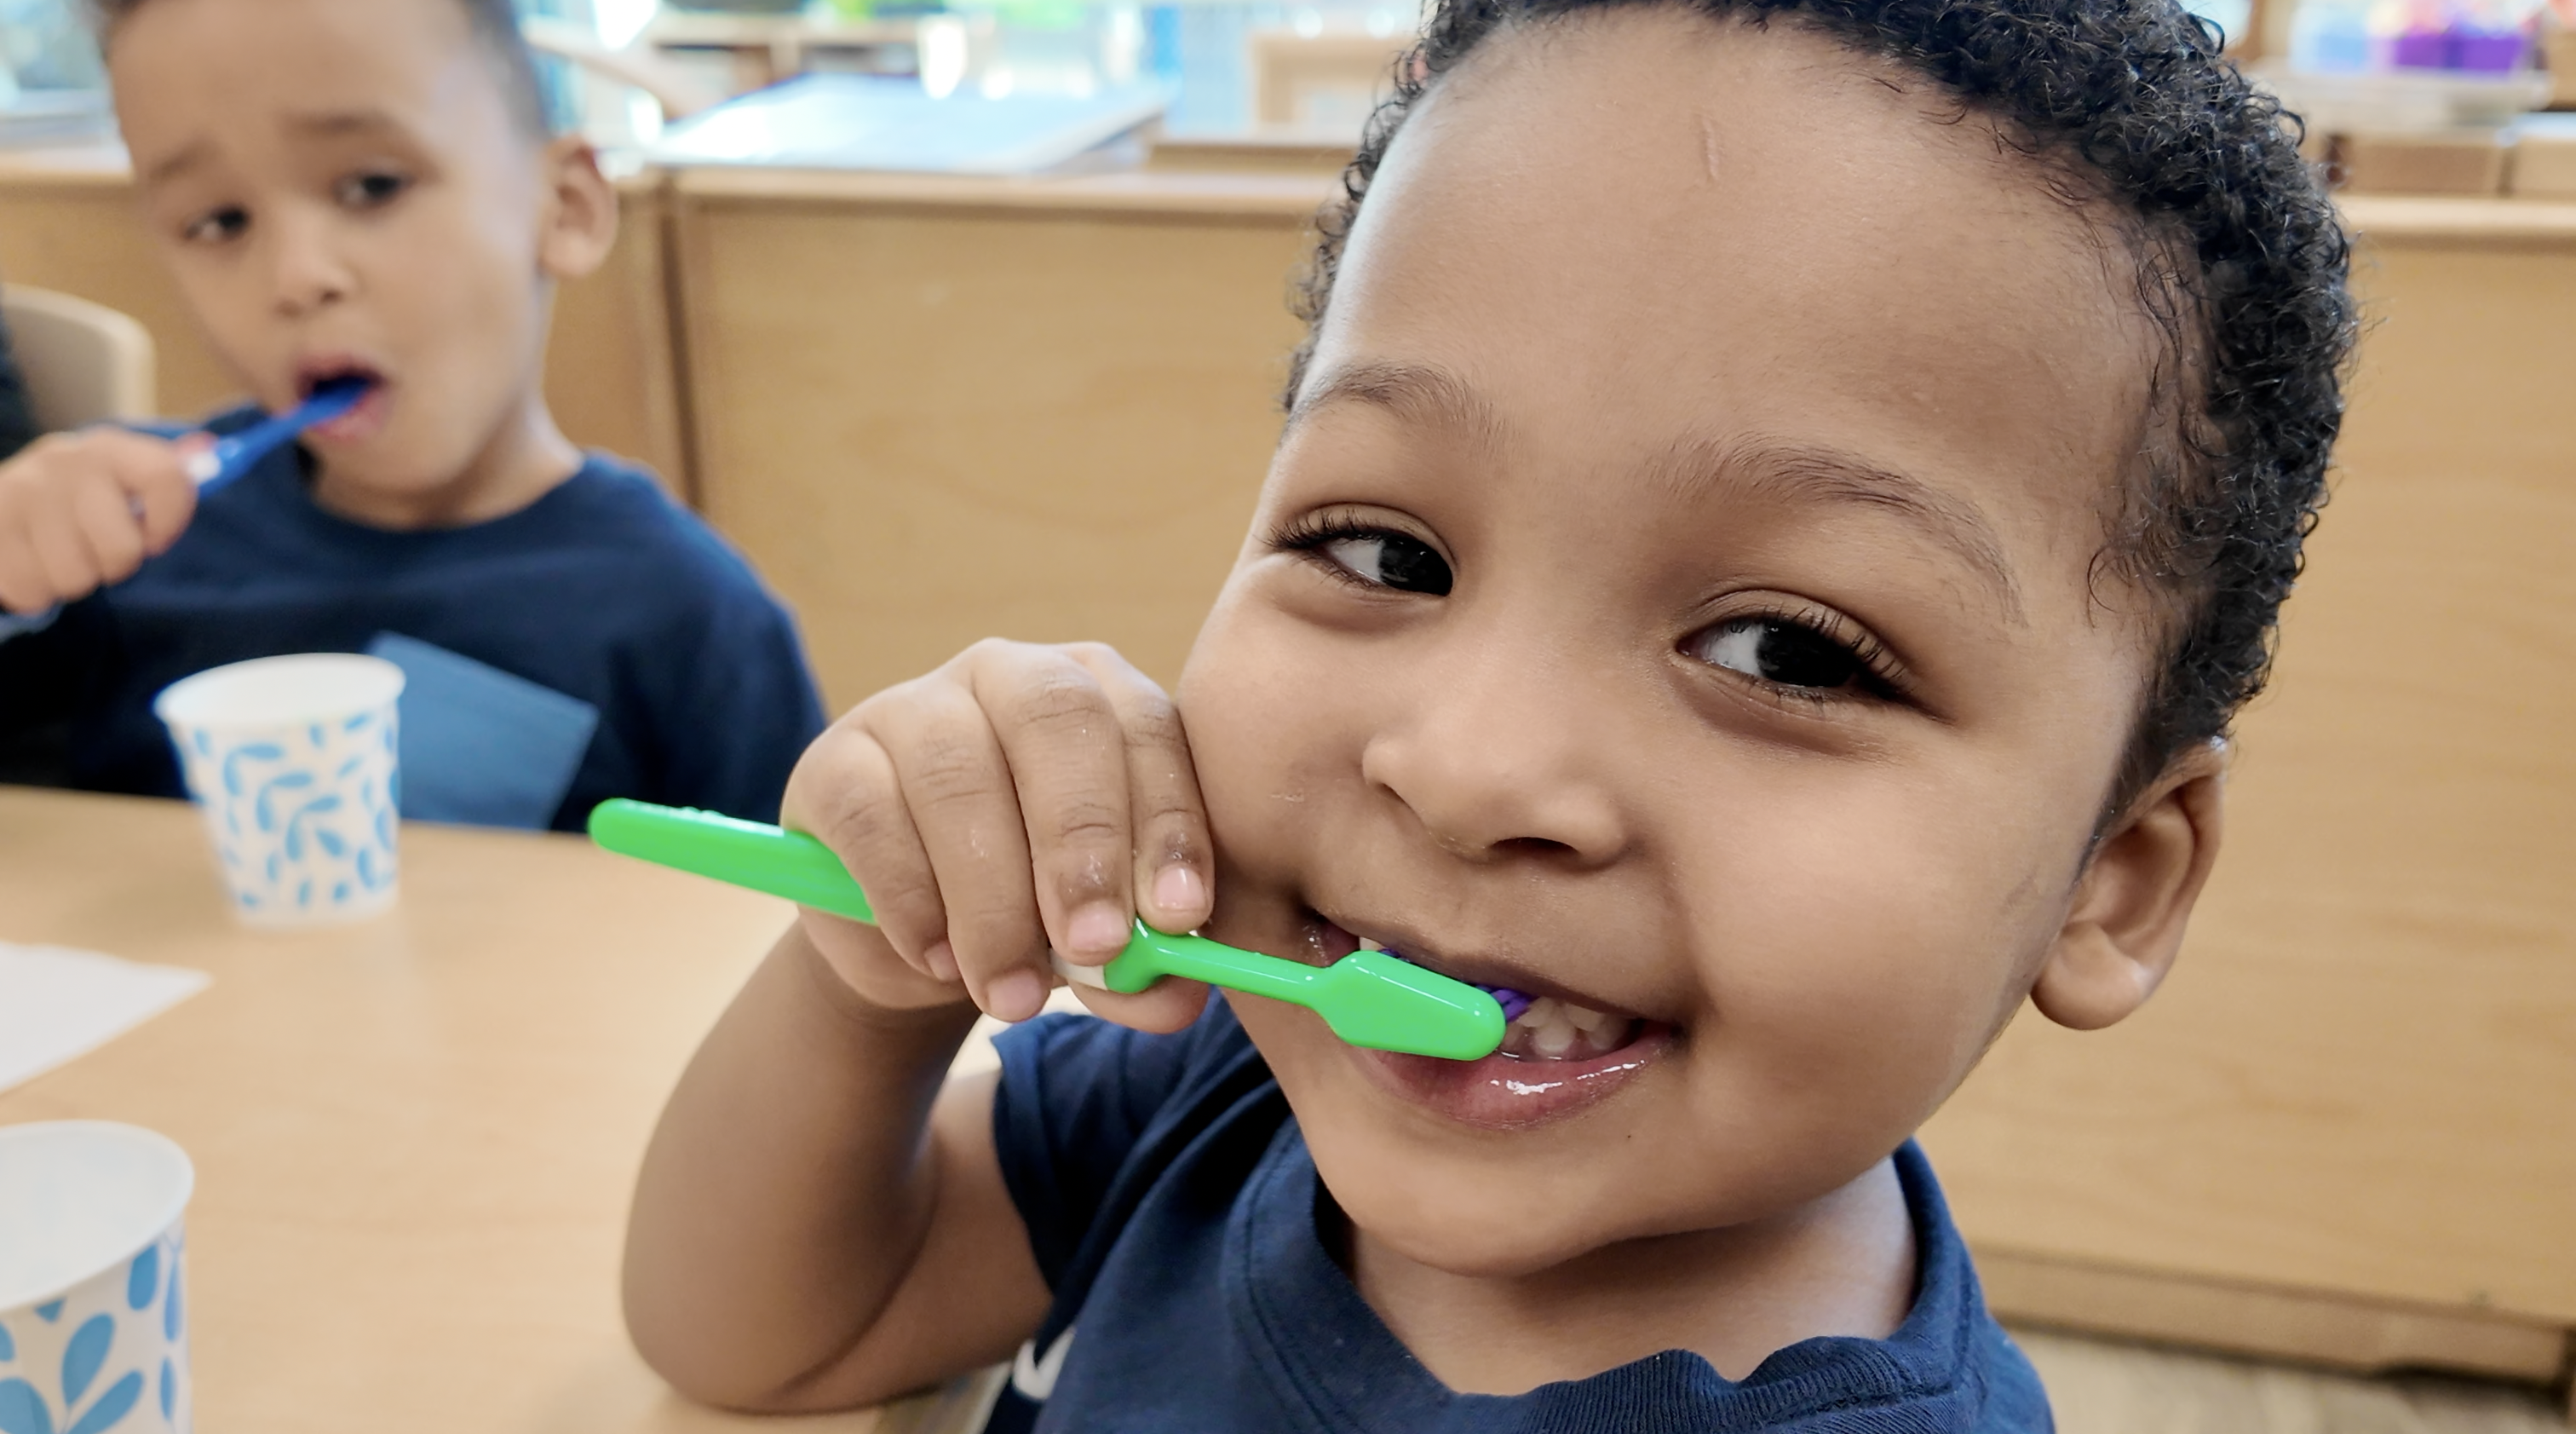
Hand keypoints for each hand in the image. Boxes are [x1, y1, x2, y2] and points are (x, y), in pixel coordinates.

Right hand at [0, 429, 200, 614]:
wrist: (4, 499)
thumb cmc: (84, 498)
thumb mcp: (124, 477)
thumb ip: (166, 477)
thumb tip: (210, 450)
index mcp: (110, 447)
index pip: (168, 479)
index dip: (170, 521)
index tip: (154, 535)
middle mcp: (64, 462)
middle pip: (122, 549)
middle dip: (117, 564)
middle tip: (100, 549)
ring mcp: (20, 494)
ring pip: (75, 576)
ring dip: (75, 579)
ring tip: (64, 554)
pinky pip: (32, 590)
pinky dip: (38, 590)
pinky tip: (35, 563)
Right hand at [781, 640, 1217, 1032]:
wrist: (917, 938)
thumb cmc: (1036, 909)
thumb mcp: (1096, 941)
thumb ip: (1141, 967)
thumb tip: (1174, 999)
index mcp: (1099, 692)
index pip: (1147, 728)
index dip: (1168, 820)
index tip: (1179, 916)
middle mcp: (1010, 675)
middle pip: (1055, 722)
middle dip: (1081, 844)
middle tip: (1095, 947)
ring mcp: (913, 707)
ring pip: (958, 778)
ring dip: (993, 901)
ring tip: (1012, 994)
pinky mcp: (834, 762)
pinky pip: (873, 819)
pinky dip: (911, 902)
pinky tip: (937, 961)